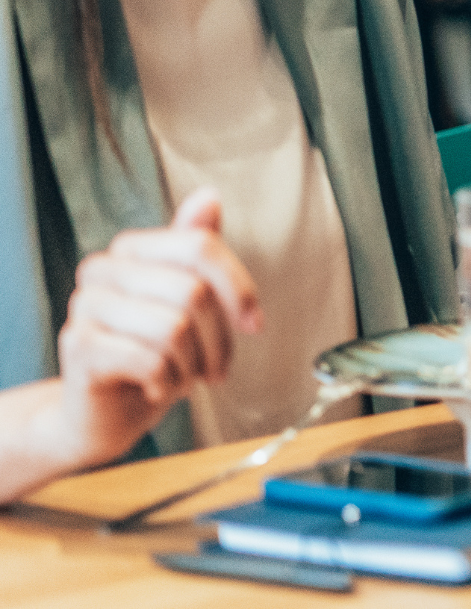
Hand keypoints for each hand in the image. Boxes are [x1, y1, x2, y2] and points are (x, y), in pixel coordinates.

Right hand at [50, 189, 261, 470]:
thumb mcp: (187, 301)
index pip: (200, 246)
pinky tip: (158, 387)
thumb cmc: (152, 352)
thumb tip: (208, 197)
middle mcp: (101, 270)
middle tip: (214, 366)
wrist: (104, 410)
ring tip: (184, 377)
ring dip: (193, 366)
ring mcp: (84, 307)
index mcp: (131, 249)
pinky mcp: (79, 348)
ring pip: (174, 329)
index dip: (238, 287)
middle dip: (219, 340)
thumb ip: (196, 251)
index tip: (253, 323)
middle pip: (193, 291)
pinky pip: (151, 360)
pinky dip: (169, 383)